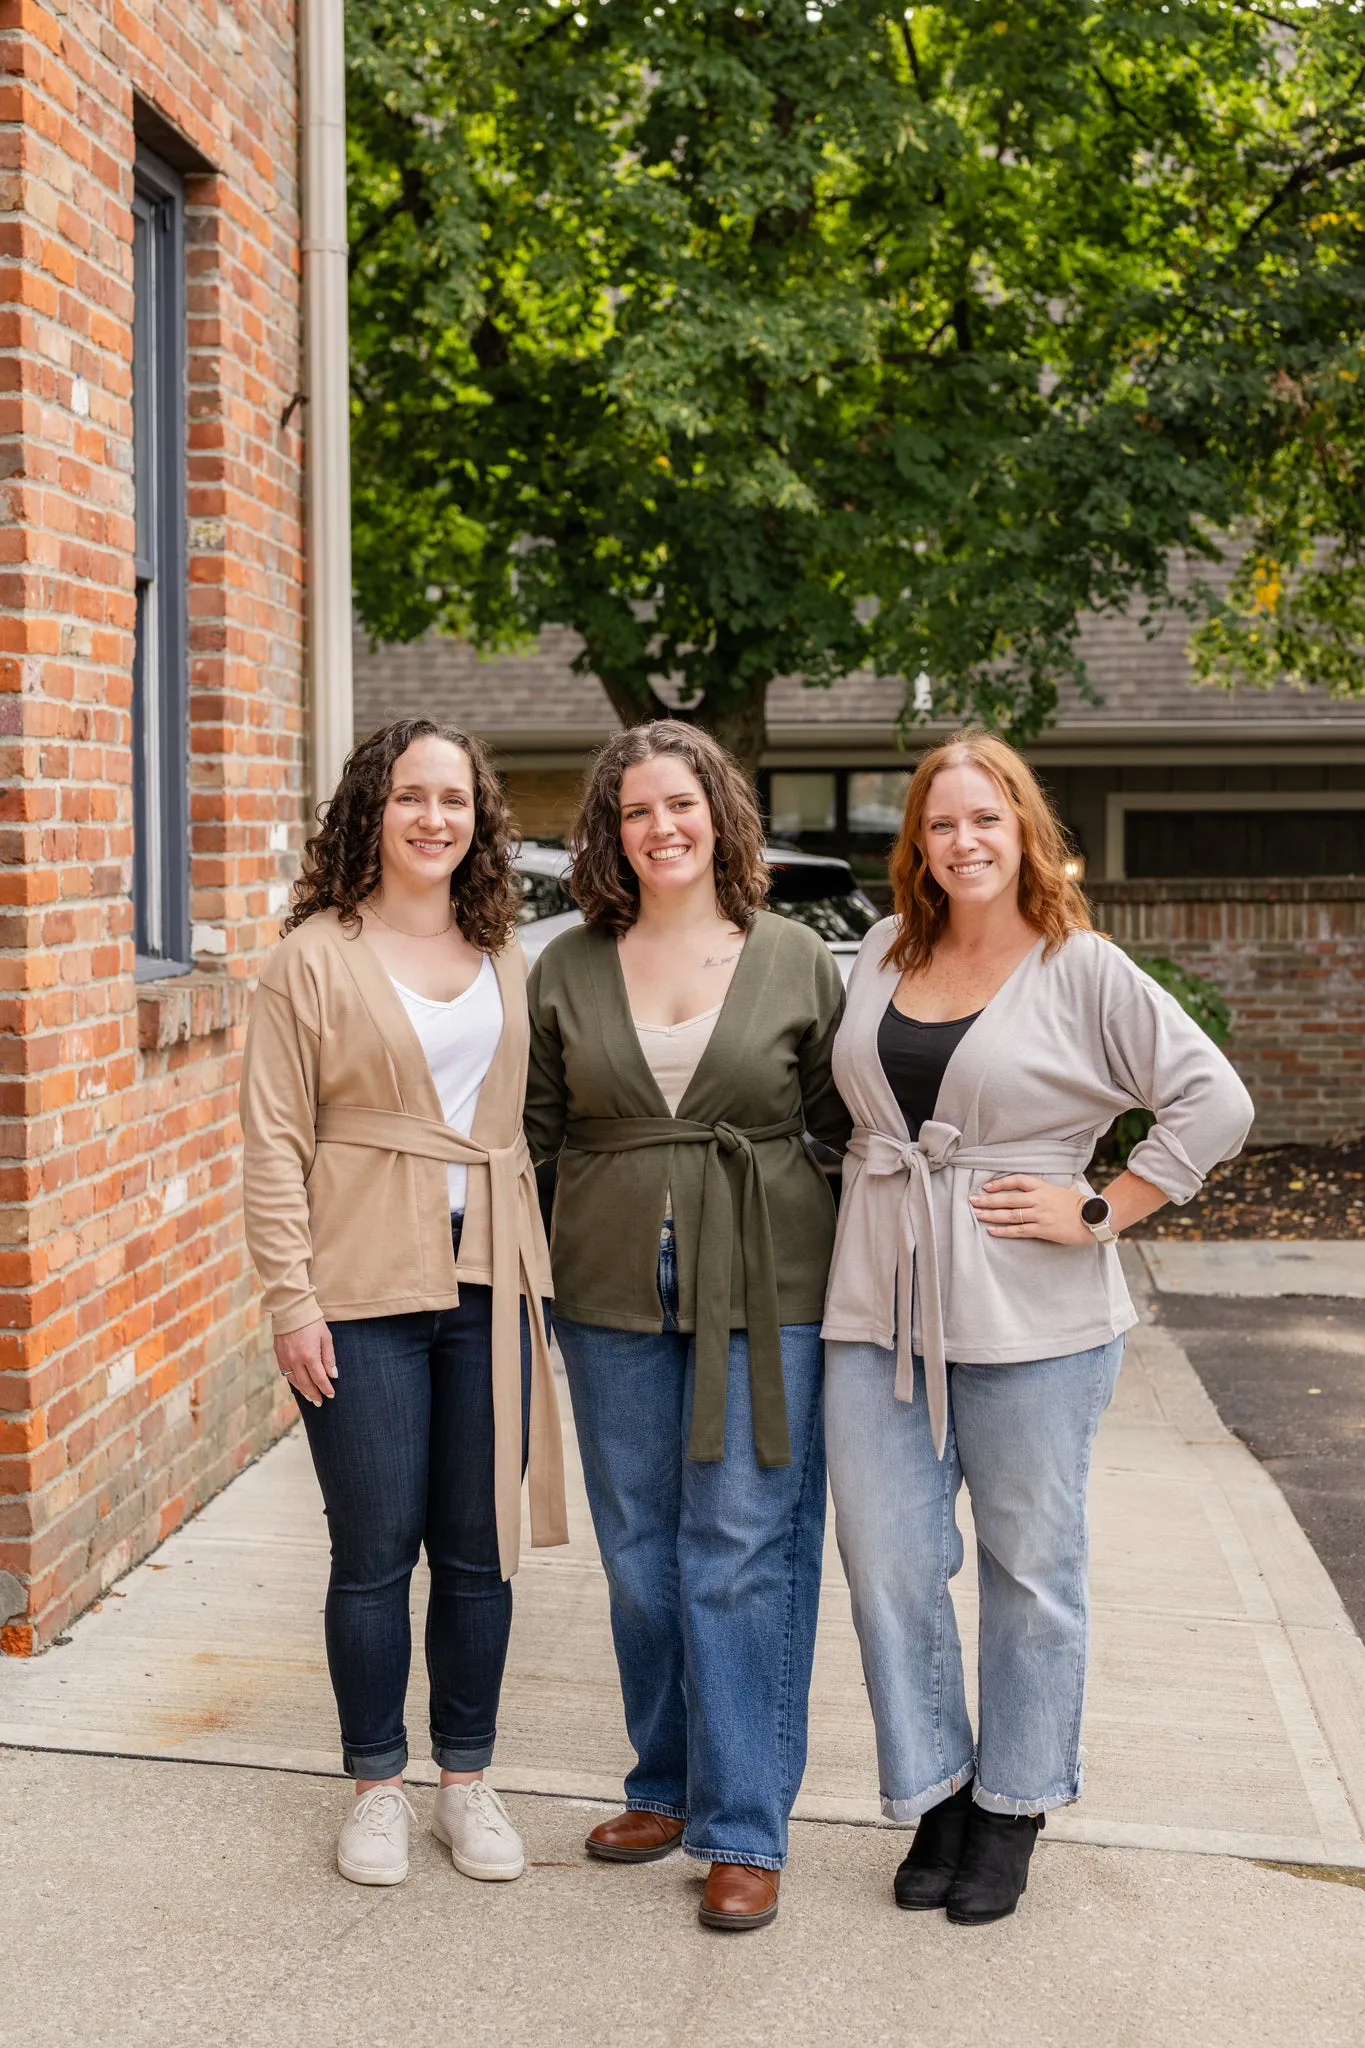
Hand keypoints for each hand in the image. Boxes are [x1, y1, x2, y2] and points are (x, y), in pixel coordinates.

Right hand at [275, 1318, 336, 1405]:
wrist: (291, 1309)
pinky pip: (286, 1373)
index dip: (326, 1388)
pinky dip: (293, 1381)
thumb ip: (329, 1358)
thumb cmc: (312, 1322)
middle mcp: (296, 1360)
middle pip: (306, 1384)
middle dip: (314, 1394)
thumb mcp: (326, 1338)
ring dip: (303, 1391)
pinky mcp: (279, 1355)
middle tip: (320, 1403)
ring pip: (294, 1381)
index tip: (331, 1395)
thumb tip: (333, 1375)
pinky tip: (299, 1385)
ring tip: (310, 1397)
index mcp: (309, 1356)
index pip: (319, 1379)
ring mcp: (285, 1359)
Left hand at [970, 1174, 1091, 1245]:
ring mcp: (1039, 1215)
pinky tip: (992, 1230)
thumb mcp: (1065, 1189)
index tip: (986, 1186)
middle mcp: (1038, 1200)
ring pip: (1010, 1215)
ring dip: (991, 1214)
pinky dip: (1003, 1231)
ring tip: (977, 1214)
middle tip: (972, 1200)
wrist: (1094, 1218)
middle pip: (1008, 1199)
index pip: (1017, 1180)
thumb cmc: (1080, 1204)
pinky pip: (1018, 1230)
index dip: (1000, 1183)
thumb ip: (1050, 1188)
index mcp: (1043, 1187)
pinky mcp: (1042, 1230)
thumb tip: (1047, 1184)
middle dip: (988, 1200)